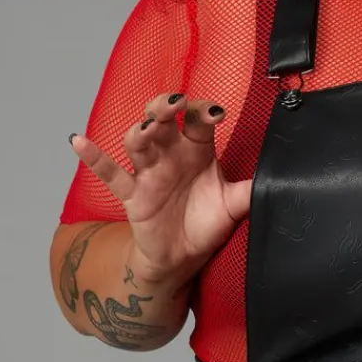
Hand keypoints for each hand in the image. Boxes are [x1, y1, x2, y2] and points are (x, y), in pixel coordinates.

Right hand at [68, 93, 252, 286]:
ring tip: (148, 126)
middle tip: (176, 102)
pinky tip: (77, 141)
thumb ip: (253, 187)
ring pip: (138, 141)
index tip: (216, 113)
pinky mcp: (132, 194)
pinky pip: (109, 173)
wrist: (184, 258)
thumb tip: (284, 175)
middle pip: (163, 118)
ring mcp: (149, 171)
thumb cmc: (207, 223)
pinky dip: (93, 158)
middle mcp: (171, 153)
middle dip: (167, 107)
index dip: (204, 112)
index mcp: (197, 149)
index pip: (198, 120)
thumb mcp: (236, 205)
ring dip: (141, 129)